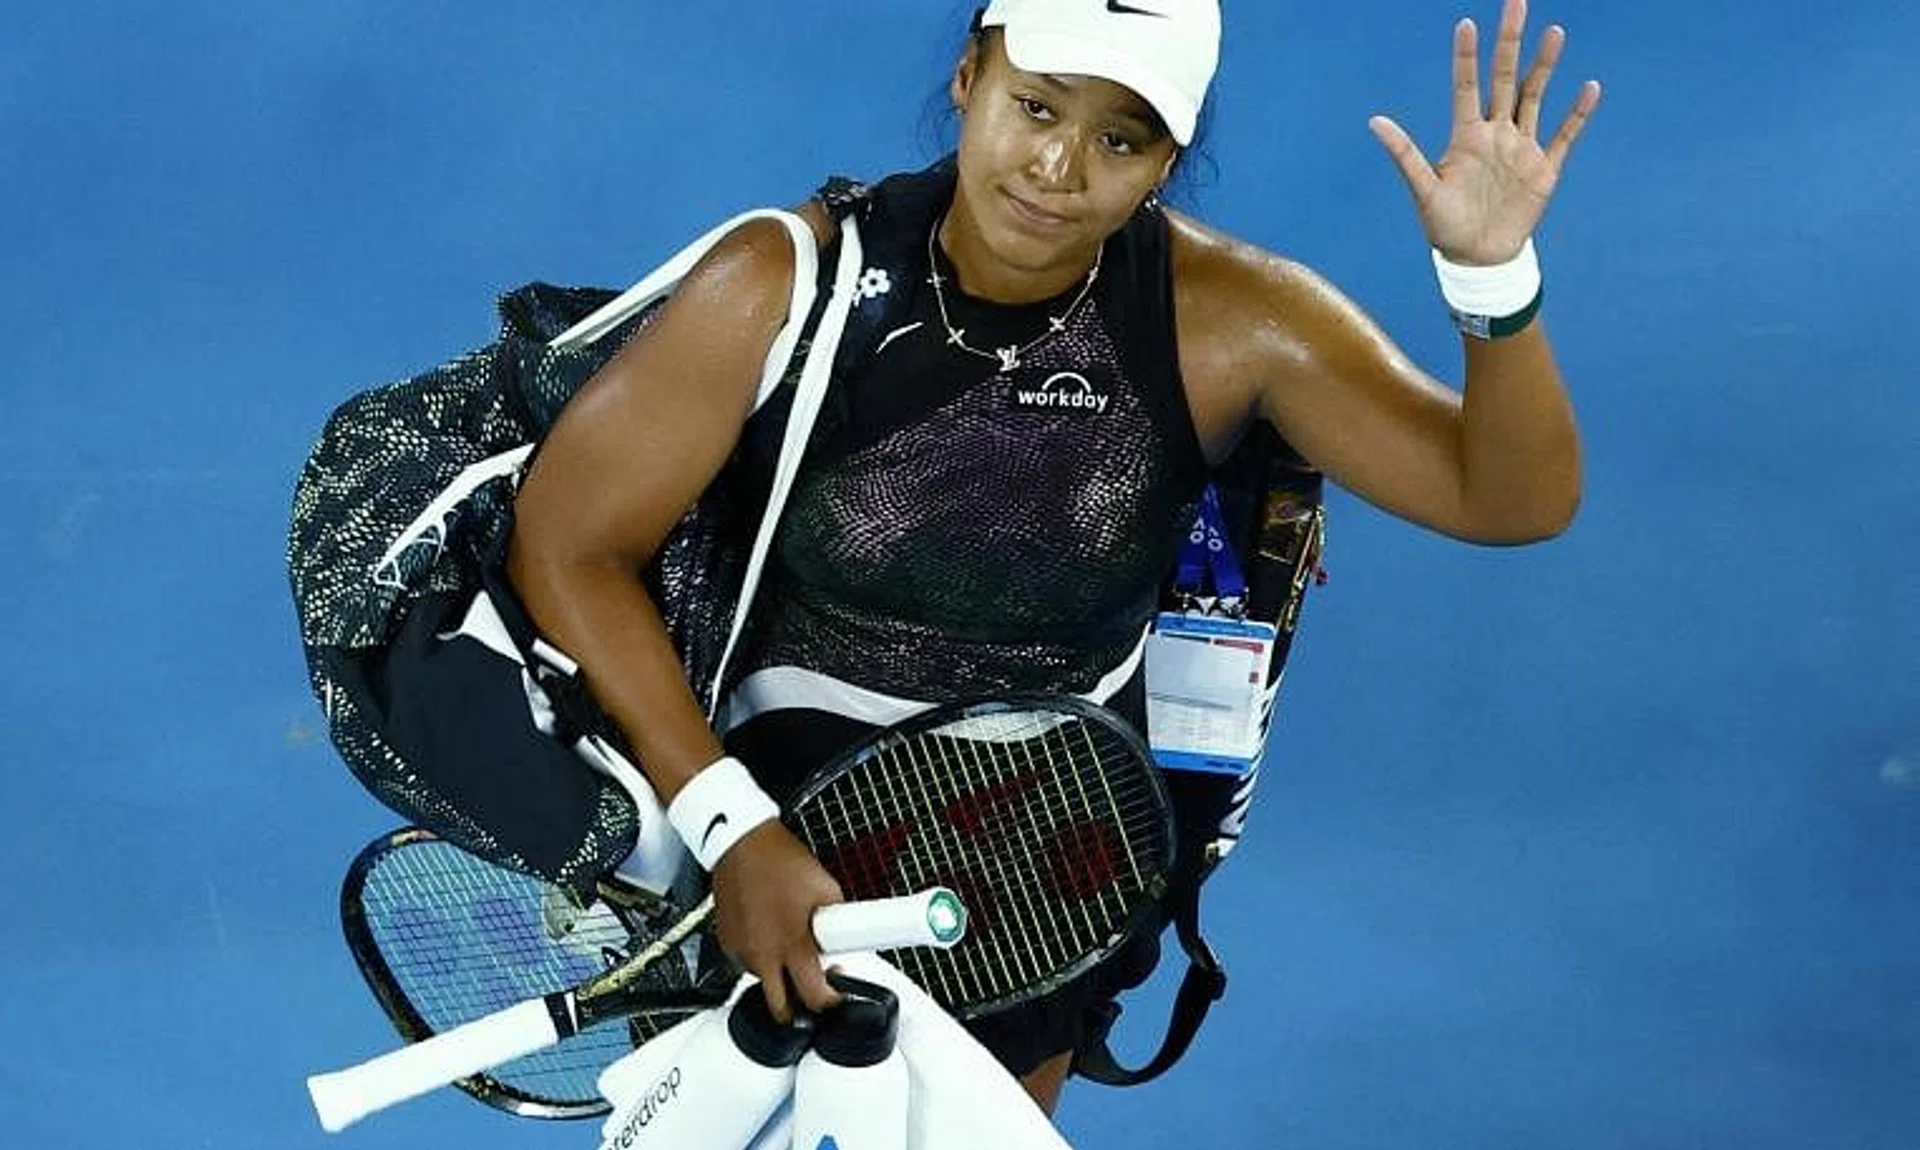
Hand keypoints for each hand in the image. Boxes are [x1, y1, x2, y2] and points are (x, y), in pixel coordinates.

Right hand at [710, 821, 844, 1022]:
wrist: (742, 843)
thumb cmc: (782, 862)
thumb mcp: (828, 890)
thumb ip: (838, 923)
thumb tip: (848, 939)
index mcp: (794, 943)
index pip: (815, 997)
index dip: (832, 1001)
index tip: (837, 995)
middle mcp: (763, 954)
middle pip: (781, 1011)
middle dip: (800, 1010)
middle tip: (812, 993)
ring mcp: (742, 951)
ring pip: (763, 983)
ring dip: (780, 975)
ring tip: (790, 947)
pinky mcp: (727, 943)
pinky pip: (747, 963)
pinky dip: (761, 957)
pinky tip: (769, 933)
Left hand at [1368, 0, 1601, 263]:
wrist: (1478, 258)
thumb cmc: (1445, 226)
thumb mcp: (1423, 191)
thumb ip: (1404, 154)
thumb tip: (1373, 120)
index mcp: (1465, 136)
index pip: (1466, 86)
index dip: (1466, 56)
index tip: (1467, 23)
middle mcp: (1495, 133)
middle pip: (1504, 78)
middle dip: (1510, 43)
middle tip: (1515, 3)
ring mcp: (1521, 148)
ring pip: (1535, 97)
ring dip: (1544, 66)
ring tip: (1554, 32)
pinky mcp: (1544, 169)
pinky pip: (1564, 136)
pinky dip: (1577, 114)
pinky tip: (1590, 88)